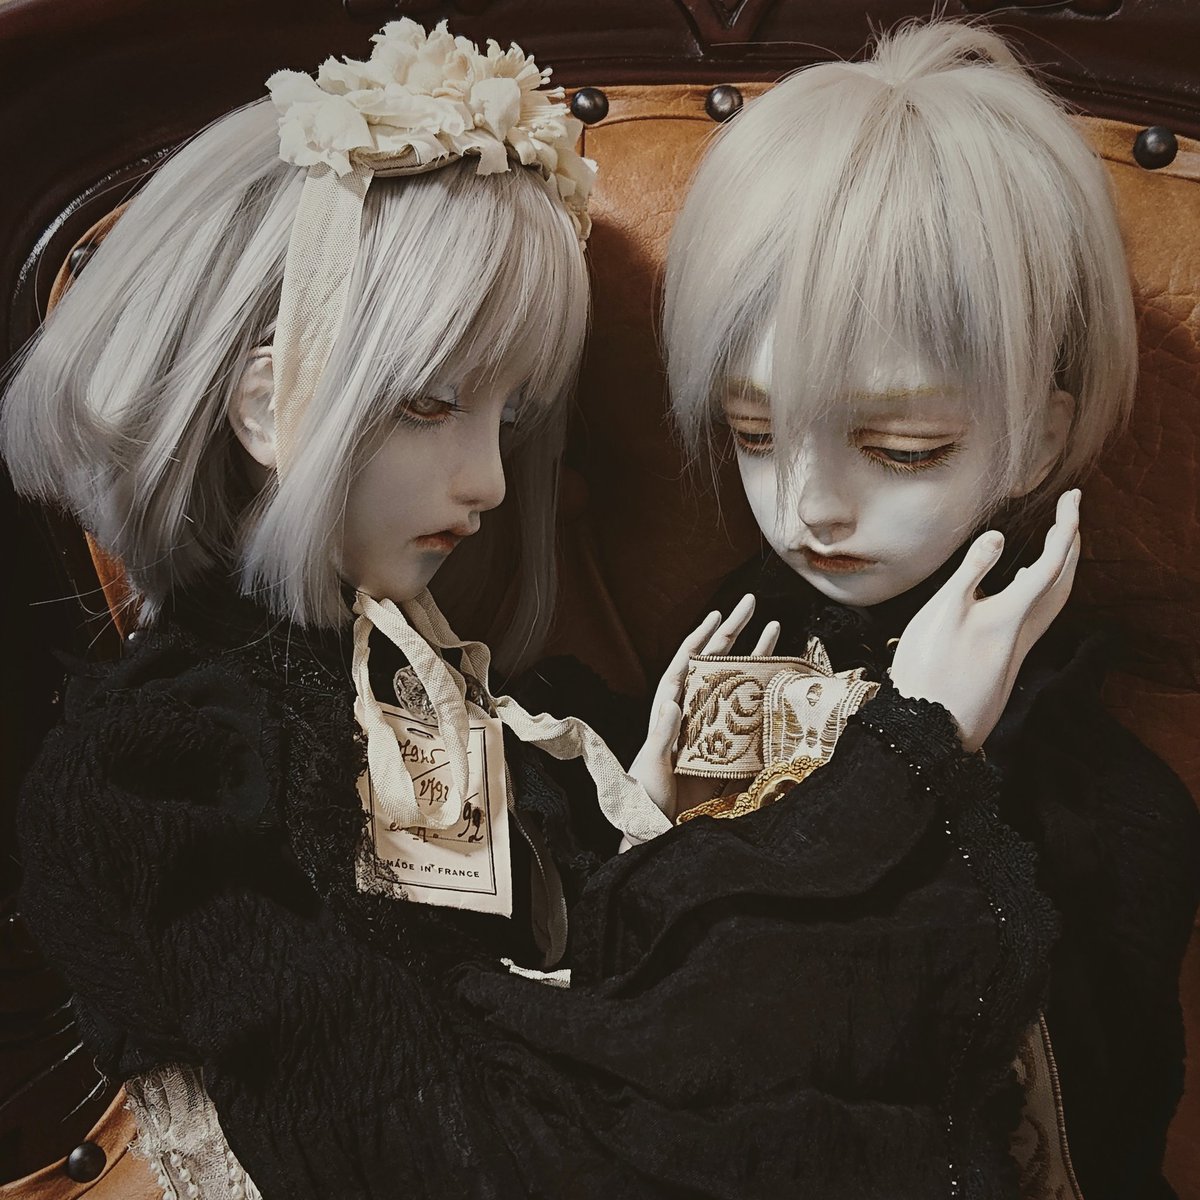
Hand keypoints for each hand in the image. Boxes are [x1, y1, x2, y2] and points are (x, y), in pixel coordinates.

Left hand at [626, 594, 779, 833]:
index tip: (716, 616)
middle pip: (714, 663)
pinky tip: (782, 678)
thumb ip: (662, 734)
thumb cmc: (649, 798)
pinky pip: (751, 714)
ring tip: (775, 627)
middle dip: (732, 632)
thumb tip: (672, 698)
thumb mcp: (652, 765)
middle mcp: (693, 712)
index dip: (700, 639)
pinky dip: (766, 694)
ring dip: (754, 654)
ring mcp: (713, 727)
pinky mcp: (731, 747)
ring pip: (736, 682)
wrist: (662, 829)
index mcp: (669, 711)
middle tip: (750, 603)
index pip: (685, 665)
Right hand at [888, 489, 1081, 752]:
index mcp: (1011, 614)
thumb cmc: (929, 670)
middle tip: (1069, 512)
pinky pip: (1037, 615)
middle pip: (1064, 582)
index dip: (1066, 526)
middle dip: (1071, 543)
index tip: (1072, 498)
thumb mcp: (942, 613)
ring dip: (1061, 567)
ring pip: (1054, 600)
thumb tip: (998, 536)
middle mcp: (1025, 631)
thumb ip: (970, 572)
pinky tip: (1019, 588)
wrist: (931, 728)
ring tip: (1056, 544)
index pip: (1052, 561)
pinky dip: (1040, 590)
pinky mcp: (1006, 660)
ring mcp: (1018, 648)